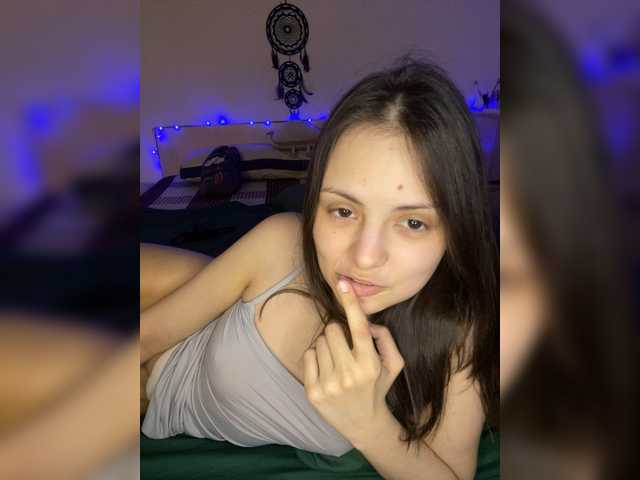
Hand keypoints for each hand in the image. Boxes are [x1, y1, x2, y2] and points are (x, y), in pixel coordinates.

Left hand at [302, 278, 404, 444]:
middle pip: (332, 330)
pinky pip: (308, 356)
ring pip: (319, 342)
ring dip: (327, 346)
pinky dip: (315, 357)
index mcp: (370, 365)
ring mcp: (329, 385)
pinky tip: (326, 370)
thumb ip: (386, 339)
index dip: (351, 303)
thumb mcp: (393, 365)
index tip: (344, 284)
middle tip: (344, 347)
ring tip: (337, 362)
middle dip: (338, 332)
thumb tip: (367, 322)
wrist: (363, 424)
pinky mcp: (313, 392)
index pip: (359, 328)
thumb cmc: (377, 387)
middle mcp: (349, 375)